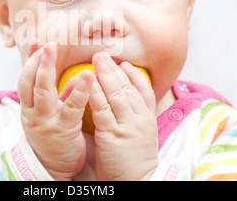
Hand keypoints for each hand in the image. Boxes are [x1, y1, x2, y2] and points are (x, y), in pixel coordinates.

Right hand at [18, 41, 94, 180]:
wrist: (53, 168)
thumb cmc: (54, 136)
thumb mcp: (52, 113)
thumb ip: (61, 94)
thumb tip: (76, 76)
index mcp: (29, 106)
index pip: (26, 78)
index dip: (30, 59)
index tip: (36, 40)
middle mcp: (33, 112)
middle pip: (30, 82)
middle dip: (36, 60)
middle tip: (44, 42)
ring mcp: (45, 121)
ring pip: (42, 92)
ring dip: (47, 69)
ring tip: (53, 49)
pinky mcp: (62, 131)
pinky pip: (70, 108)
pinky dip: (78, 91)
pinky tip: (86, 77)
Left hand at [89, 52, 158, 180]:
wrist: (138, 182)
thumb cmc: (135, 161)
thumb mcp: (142, 135)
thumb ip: (135, 117)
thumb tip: (125, 101)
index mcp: (148, 118)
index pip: (144, 90)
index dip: (134, 75)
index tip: (124, 63)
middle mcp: (140, 119)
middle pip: (129, 87)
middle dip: (114, 69)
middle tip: (103, 54)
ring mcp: (128, 126)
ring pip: (117, 94)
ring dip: (105, 75)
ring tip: (96, 60)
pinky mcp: (113, 136)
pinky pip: (103, 110)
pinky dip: (96, 94)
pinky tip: (89, 83)